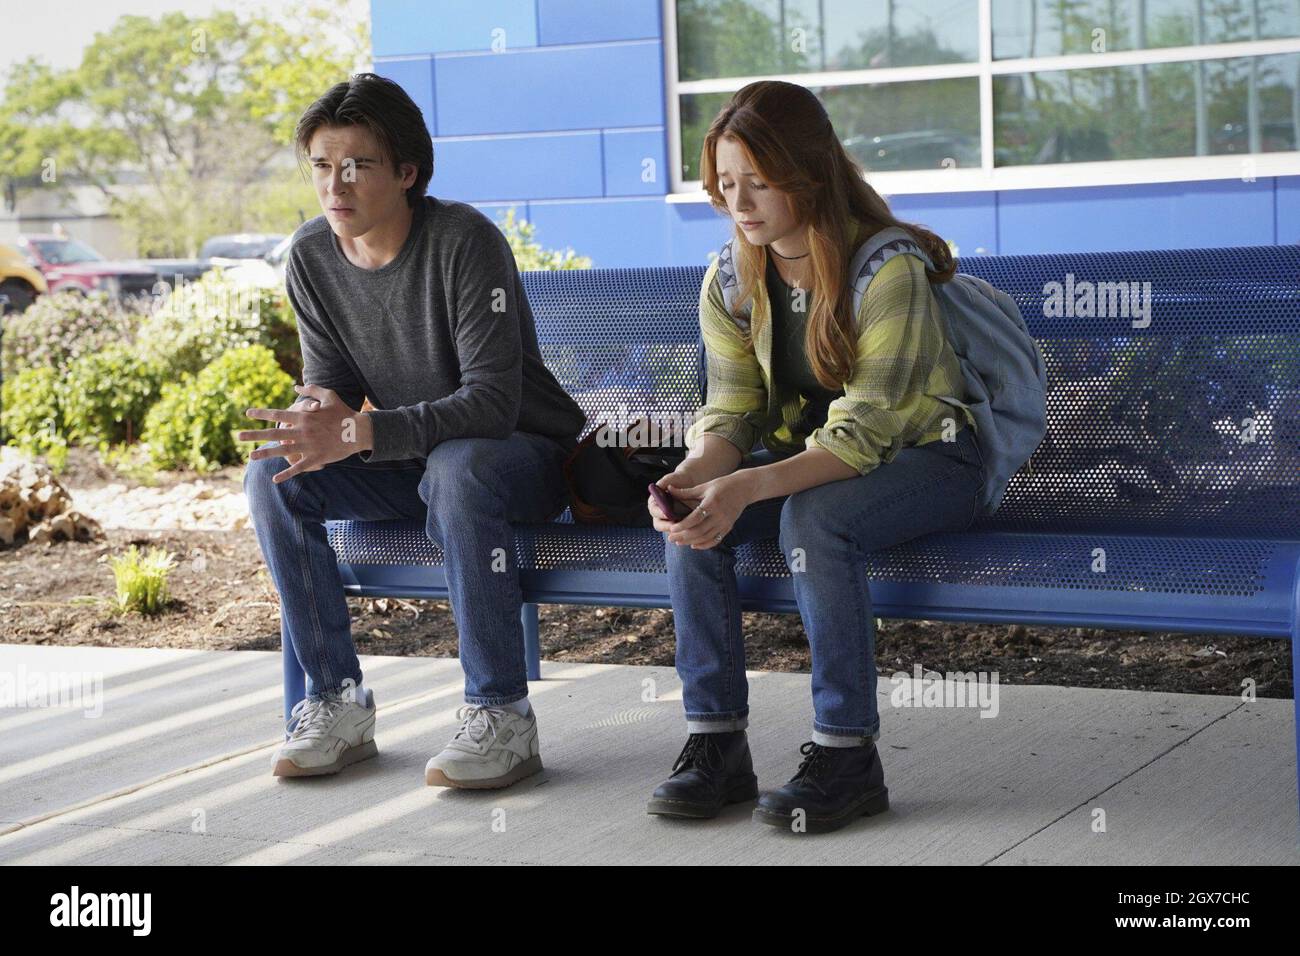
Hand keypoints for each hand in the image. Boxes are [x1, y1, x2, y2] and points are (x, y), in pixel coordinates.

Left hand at [240, 383, 364, 483]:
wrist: (359, 431)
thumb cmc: (344, 412)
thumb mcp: (329, 396)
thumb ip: (312, 390)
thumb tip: (296, 387)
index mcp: (304, 416)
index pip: (278, 414)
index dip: (262, 414)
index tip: (248, 413)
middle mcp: (302, 431)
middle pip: (274, 433)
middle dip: (255, 434)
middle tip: (238, 436)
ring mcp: (308, 446)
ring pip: (282, 451)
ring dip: (265, 454)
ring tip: (250, 456)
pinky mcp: (316, 458)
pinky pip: (298, 467)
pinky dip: (286, 474)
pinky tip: (275, 479)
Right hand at [647, 464, 704, 530]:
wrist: (688, 483)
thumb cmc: (678, 479)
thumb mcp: (670, 478)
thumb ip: (663, 482)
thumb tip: (658, 486)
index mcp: (654, 503)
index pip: (654, 511)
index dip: (660, 514)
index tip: (667, 514)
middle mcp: (659, 514)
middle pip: (659, 525)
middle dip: (667, 527)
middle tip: (676, 526)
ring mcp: (668, 520)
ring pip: (669, 531)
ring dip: (676, 532)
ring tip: (685, 530)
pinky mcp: (678, 525)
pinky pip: (678, 532)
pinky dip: (684, 533)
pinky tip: (692, 531)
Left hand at [662, 471, 755, 549]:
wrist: (745, 488)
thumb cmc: (722, 485)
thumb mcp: (704, 486)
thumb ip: (686, 492)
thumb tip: (669, 490)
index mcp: (712, 503)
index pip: (695, 518)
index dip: (682, 525)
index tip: (671, 529)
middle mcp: (719, 515)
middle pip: (699, 531)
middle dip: (683, 536)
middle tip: (670, 538)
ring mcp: (725, 523)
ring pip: (706, 537)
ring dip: (691, 542)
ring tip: (678, 542)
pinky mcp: (728, 527)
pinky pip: (716, 540)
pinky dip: (704, 545)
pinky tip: (694, 545)